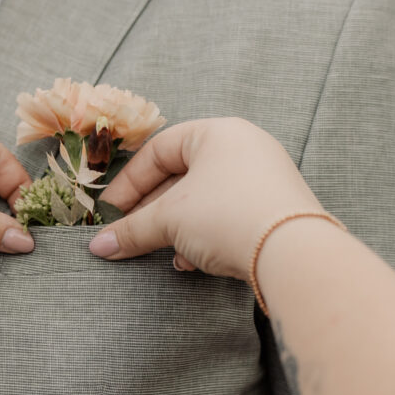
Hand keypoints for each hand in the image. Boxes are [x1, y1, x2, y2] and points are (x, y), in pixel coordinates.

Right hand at [89, 118, 321, 279]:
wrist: (294, 255)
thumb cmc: (228, 217)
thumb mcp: (170, 220)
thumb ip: (131, 230)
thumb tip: (99, 246)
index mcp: (218, 133)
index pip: (159, 150)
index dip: (129, 183)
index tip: (111, 213)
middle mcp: (244, 148)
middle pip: (181, 177)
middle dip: (152, 211)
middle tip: (130, 234)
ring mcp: (264, 179)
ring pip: (204, 200)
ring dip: (177, 228)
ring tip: (162, 251)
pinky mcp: (275, 211)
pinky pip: (228, 217)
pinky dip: (205, 236)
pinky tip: (192, 261)